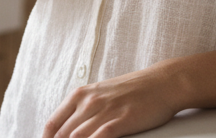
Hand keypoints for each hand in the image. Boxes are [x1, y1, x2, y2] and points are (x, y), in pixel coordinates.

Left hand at [43, 67, 179, 137]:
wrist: (162, 82)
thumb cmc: (133, 90)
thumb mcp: (102, 94)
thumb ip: (85, 110)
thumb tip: (71, 130)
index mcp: (80, 94)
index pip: (53, 123)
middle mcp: (89, 102)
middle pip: (63, 135)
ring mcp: (104, 111)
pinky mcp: (121, 120)